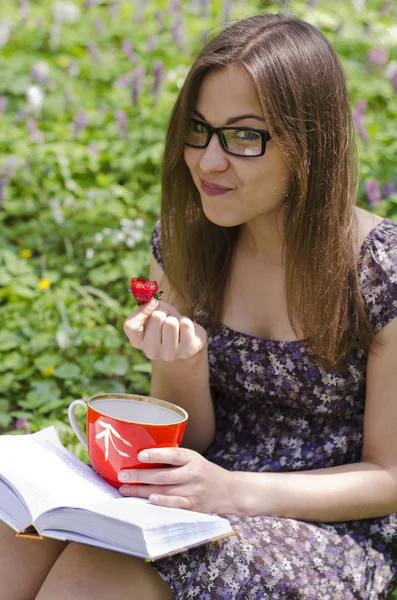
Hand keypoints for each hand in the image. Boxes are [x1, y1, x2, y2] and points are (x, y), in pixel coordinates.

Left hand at [118, 447, 237, 513]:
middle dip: (140, 476)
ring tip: (125, 490)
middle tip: (122, 475)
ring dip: (143, 491)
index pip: (174, 455)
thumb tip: (142, 458)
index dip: (157, 455)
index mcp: (192, 458)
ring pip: (165, 491)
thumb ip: (174, 459)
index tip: (140, 455)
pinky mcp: (194, 507)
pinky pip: (175, 505)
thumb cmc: (205, 472)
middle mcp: (193, 474)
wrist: (229, 491)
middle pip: (164, 476)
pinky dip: (162, 503)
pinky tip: (149, 501)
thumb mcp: (193, 459)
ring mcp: (194, 492)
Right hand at [123, 299, 206, 361]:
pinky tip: (186, 329)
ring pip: (171, 323)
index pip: (131, 326)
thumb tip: (151, 303)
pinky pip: (186, 325)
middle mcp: (151, 352)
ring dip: (175, 318)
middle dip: (164, 311)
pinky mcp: (187, 351)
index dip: (143, 311)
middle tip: (167, 318)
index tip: (153, 303)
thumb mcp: (152, 311)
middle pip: (156, 318)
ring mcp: (169, 354)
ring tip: (177, 325)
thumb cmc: (166, 320)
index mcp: (138, 342)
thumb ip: (146, 306)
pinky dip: (186, 321)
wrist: (188, 335)